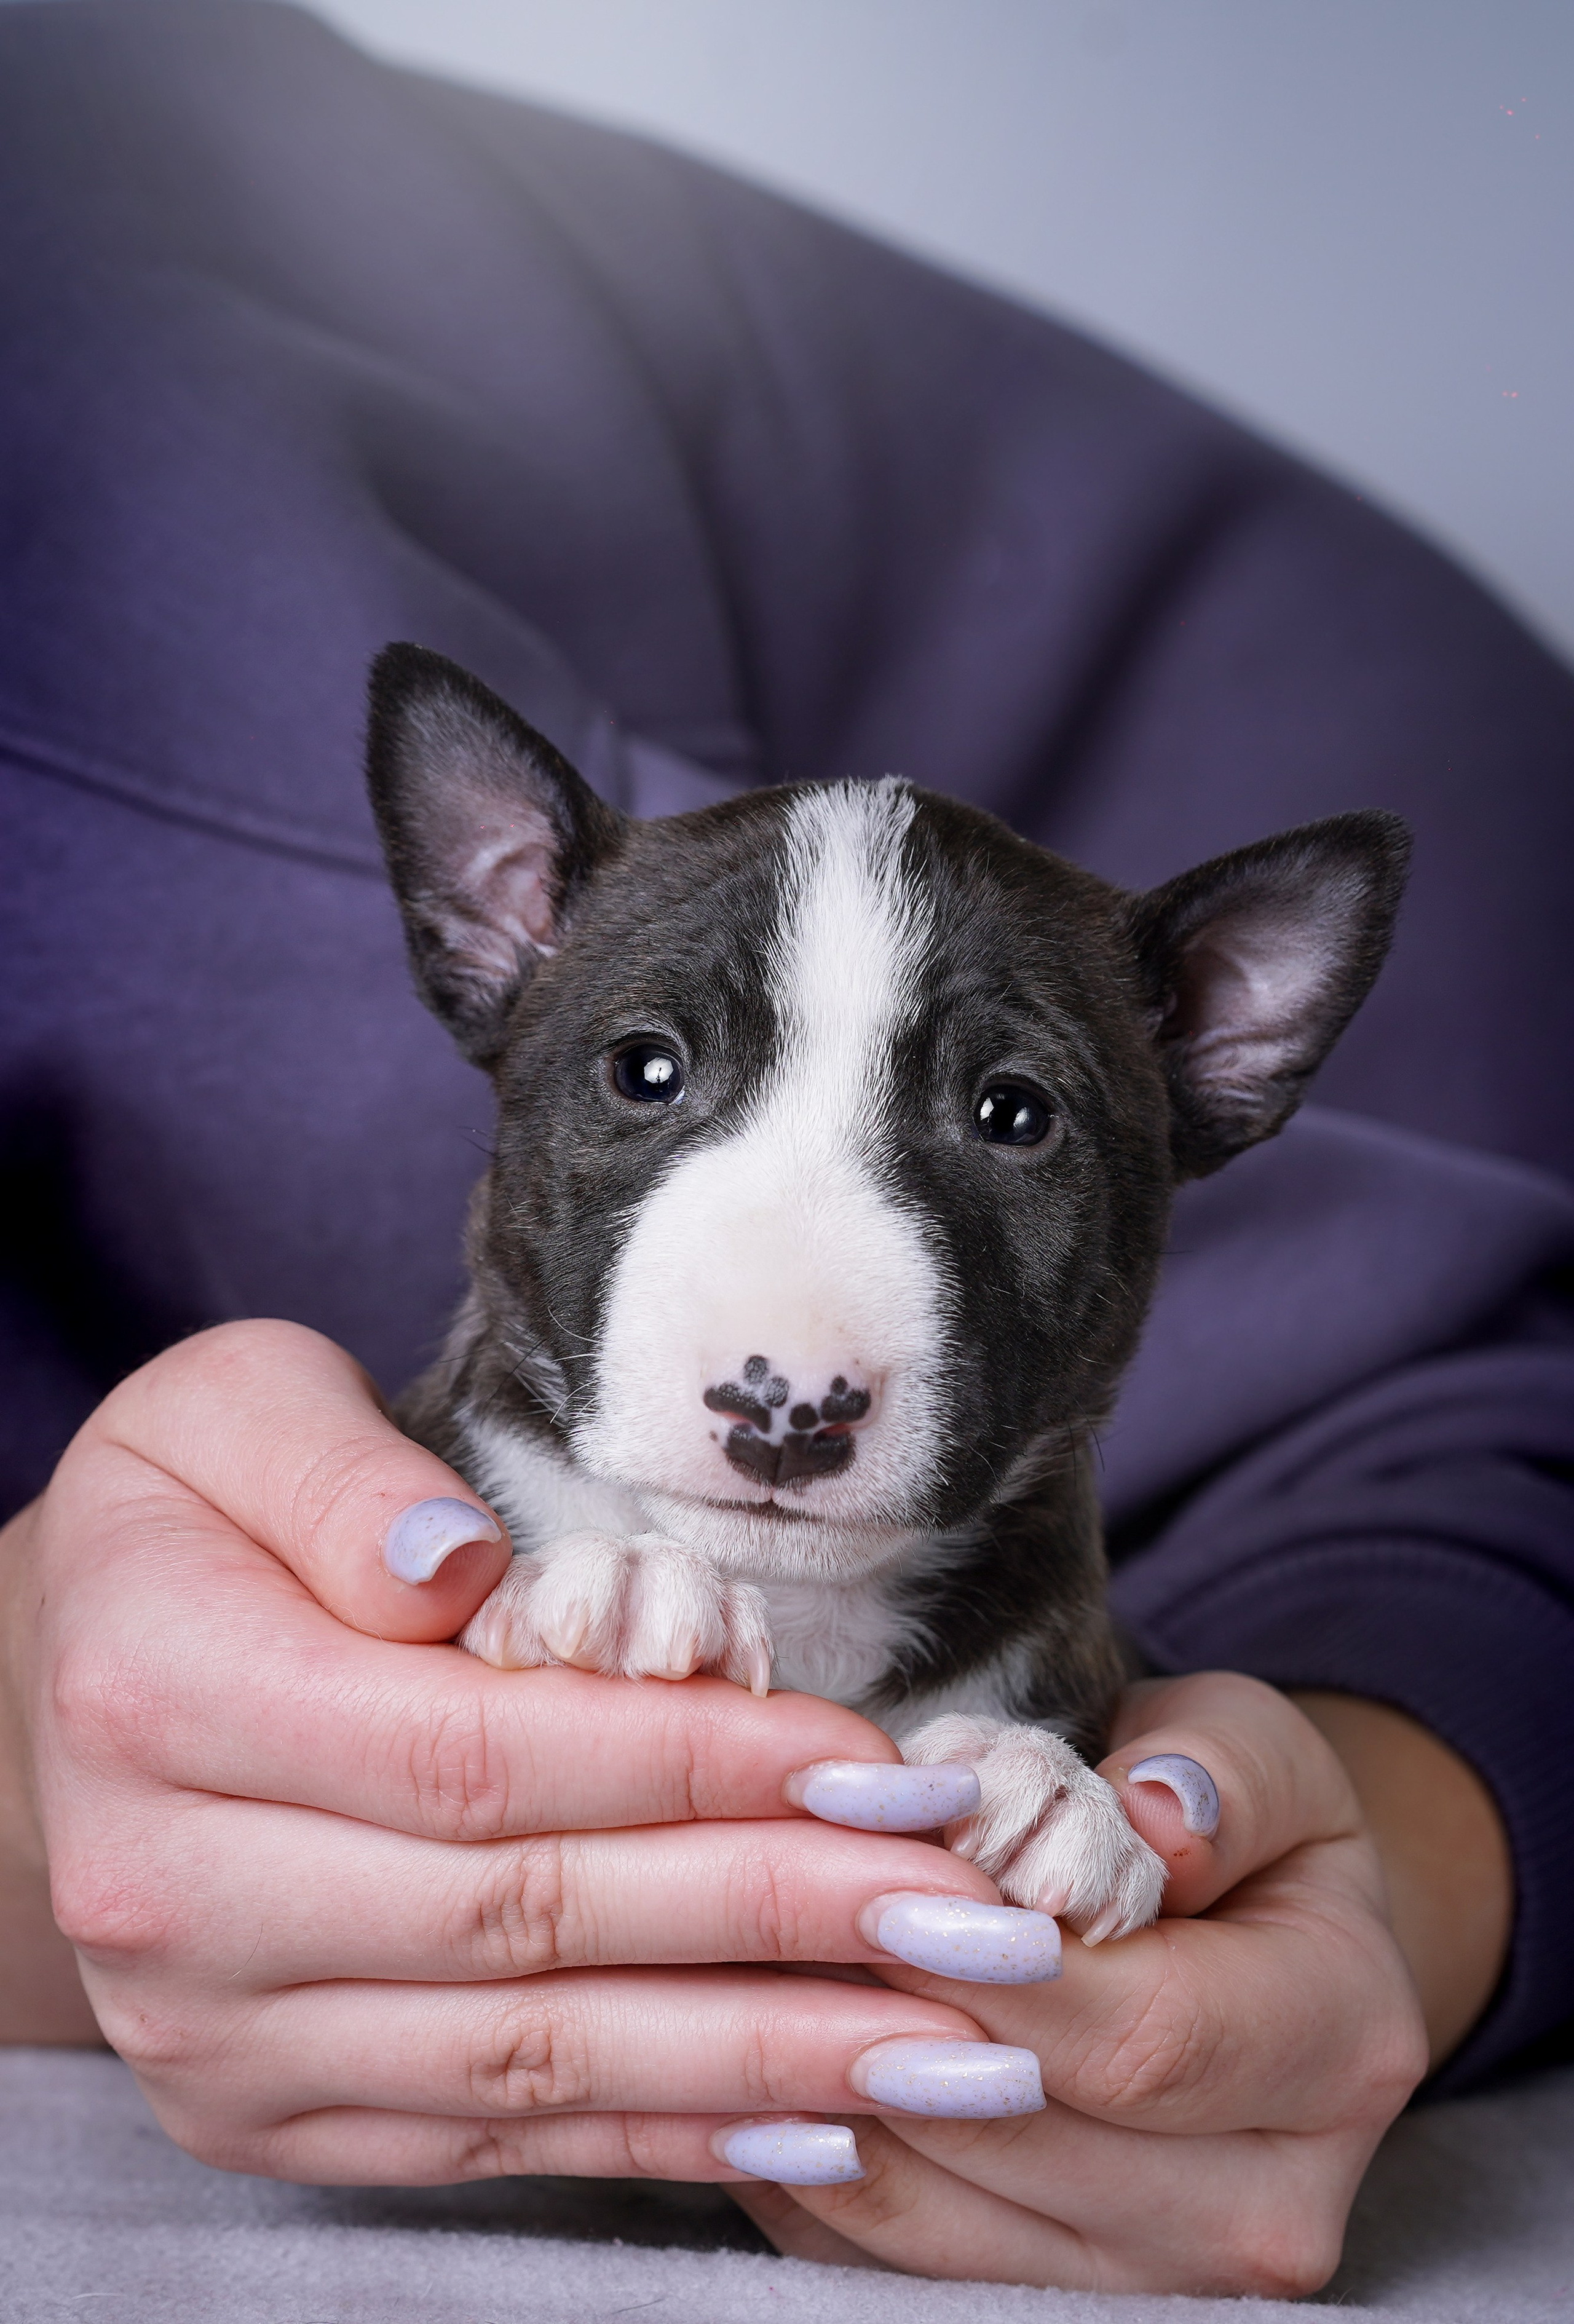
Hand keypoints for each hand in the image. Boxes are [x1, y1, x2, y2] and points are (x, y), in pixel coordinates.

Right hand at [0, 1320, 1041, 2183]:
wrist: (77, 1681)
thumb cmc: (194, 1518)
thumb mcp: (226, 1411)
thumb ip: (333, 1474)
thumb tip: (459, 1578)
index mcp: (163, 1698)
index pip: (479, 1755)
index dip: (695, 1766)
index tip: (879, 1764)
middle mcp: (171, 1896)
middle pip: (528, 1918)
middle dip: (777, 1917)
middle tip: (976, 1915)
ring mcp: (213, 2033)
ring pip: (530, 2057)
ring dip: (761, 2054)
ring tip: (955, 2041)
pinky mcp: (264, 2111)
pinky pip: (488, 2138)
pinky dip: (664, 2137)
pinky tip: (821, 2120)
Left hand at [732, 1672, 1503, 2295]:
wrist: (1254, 1956)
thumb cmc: (1239, 1833)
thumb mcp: (1257, 1754)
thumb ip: (1215, 1772)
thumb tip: (1153, 1820)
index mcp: (1339, 2049)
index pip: (1145, 2037)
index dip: (995, 1964)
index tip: (878, 1876)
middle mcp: (1267, 2204)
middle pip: (1029, 2134)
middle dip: (888, 2015)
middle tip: (776, 1911)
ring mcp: (1159, 2279)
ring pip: (939, 2215)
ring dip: (825, 2092)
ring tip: (746, 1976)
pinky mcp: (1050, 2302)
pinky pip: (884, 2253)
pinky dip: (806, 2160)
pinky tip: (750, 2058)